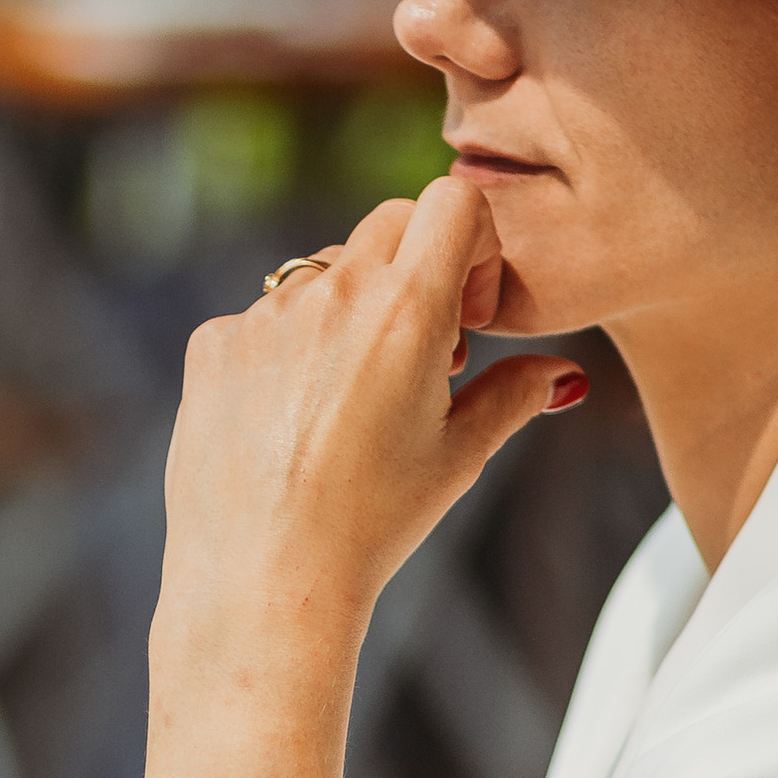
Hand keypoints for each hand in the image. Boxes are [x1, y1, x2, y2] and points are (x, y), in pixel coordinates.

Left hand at [155, 175, 583, 677]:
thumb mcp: (458, 457)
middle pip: (388, 223)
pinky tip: (289, 423)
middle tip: (420, 355)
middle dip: (414, 270)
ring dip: (346, 313)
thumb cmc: (372, 524)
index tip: (465, 312)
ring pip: (320, 274)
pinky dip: (285, 351)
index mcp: (406, 310)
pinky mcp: (213, 343)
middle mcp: (331, 294)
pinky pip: (261, 318)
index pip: (452, 199)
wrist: (264, 579)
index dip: (470, 243)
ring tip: (350, 403)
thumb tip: (564, 376)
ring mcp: (263, 315)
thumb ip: (514, 396)